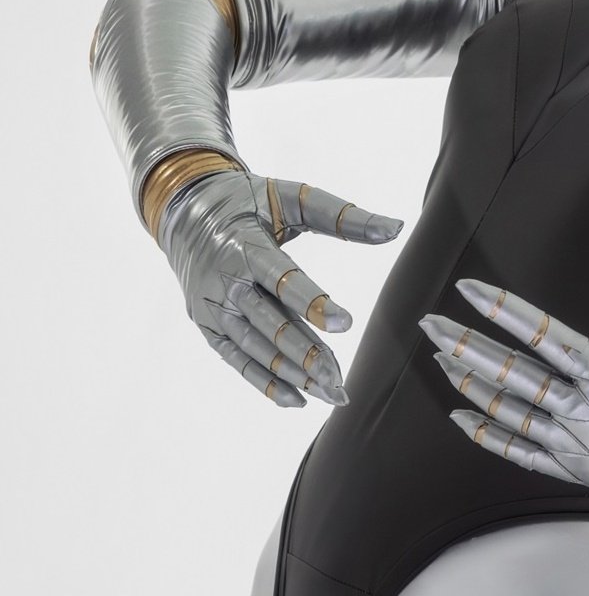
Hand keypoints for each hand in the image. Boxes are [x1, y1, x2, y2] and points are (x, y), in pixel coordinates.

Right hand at [159, 167, 402, 407]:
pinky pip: (237, 360)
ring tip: (329, 393)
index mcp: (247, 246)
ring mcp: (214, 308)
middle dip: (305, 353)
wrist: (186, 211)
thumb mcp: (292, 196)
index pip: (282, 279)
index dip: (313, 302)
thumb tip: (396, 228)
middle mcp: (226, 280)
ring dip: (292, 373)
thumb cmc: (250, 202)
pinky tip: (297, 399)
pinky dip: (265, 382)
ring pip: (256, 347)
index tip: (345, 323)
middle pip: (270, 323)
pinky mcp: (208, 326)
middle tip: (340, 379)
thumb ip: (342, 216)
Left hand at [420, 251, 588, 502]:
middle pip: (514, 376)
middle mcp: (586, 416)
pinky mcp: (575, 472)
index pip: (545, 337)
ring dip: (473, 384)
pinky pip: (521, 453)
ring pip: (510, 414)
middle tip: (432, 324)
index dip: (504, 311)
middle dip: (468, 347)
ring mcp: (576, 448)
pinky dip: (489, 435)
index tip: (471, 290)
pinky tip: (461, 414)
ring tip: (441, 358)